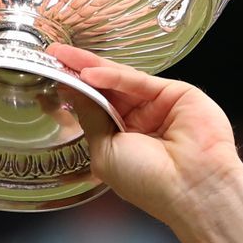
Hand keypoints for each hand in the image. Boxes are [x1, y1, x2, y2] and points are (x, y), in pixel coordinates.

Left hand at [48, 45, 242, 221]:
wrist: (191, 188)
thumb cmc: (150, 183)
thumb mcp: (105, 151)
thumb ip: (91, 117)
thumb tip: (71, 90)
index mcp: (124, 140)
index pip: (95, 107)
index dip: (74, 91)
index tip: (50, 75)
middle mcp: (141, 121)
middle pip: (106, 89)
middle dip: (78, 72)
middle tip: (53, 54)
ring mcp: (158, 106)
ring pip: (121, 80)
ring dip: (91, 67)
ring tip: (63, 57)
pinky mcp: (176, 93)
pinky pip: (138, 81)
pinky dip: (112, 75)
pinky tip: (90, 73)